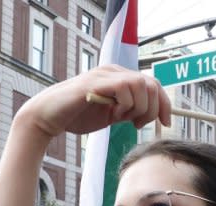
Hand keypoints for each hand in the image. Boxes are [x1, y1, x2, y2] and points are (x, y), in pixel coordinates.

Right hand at [16, 65, 170, 139]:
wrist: (49, 117)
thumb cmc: (77, 117)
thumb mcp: (111, 115)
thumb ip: (129, 111)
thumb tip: (150, 114)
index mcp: (119, 77)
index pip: (152, 84)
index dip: (164, 104)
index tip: (166, 123)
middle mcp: (113, 71)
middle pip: (150, 84)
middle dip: (152, 109)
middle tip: (137, 124)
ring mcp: (104, 75)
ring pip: (140, 85)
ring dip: (138, 108)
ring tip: (121, 118)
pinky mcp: (95, 82)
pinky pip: (124, 87)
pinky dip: (125, 104)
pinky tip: (113, 114)